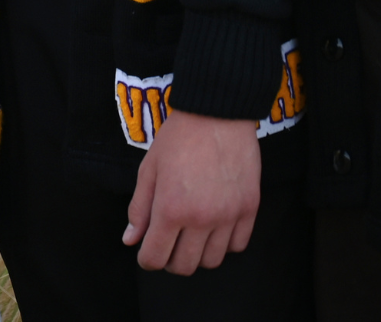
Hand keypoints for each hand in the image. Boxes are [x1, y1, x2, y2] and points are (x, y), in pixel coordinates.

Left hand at [122, 108, 260, 273]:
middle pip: (185, 266)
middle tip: (167, 243)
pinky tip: (213, 227)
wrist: (216, 113)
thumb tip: (130, 240)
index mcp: (170, 209)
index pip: (156, 258)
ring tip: (190, 234)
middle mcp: (201, 218)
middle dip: (170, 260)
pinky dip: (224, 243)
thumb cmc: (178, 138)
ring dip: (197, 253)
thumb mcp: (149, 169)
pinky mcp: (249, 209)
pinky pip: (238, 245)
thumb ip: (139, 208)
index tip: (147, 252)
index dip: (147, 259)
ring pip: (212, 260)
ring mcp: (228, 216)